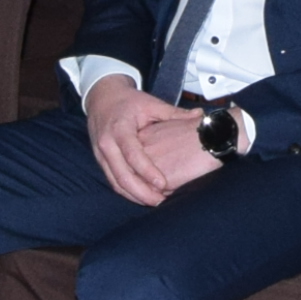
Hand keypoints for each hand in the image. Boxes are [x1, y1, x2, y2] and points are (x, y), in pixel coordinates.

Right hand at [83, 77, 216, 205]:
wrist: (102, 97)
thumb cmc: (129, 101)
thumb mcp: (151, 103)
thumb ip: (174, 113)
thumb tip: (200, 114)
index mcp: (120, 128)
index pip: (133, 154)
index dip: (147, 171)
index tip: (163, 184)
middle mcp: (107, 144)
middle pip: (121, 175)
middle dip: (141, 192)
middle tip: (160, 201)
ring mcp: (100, 154)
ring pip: (115, 182)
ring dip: (133, 195)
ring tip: (154, 202)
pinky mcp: (100, 161)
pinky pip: (112, 181)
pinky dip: (126, 191)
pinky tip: (142, 196)